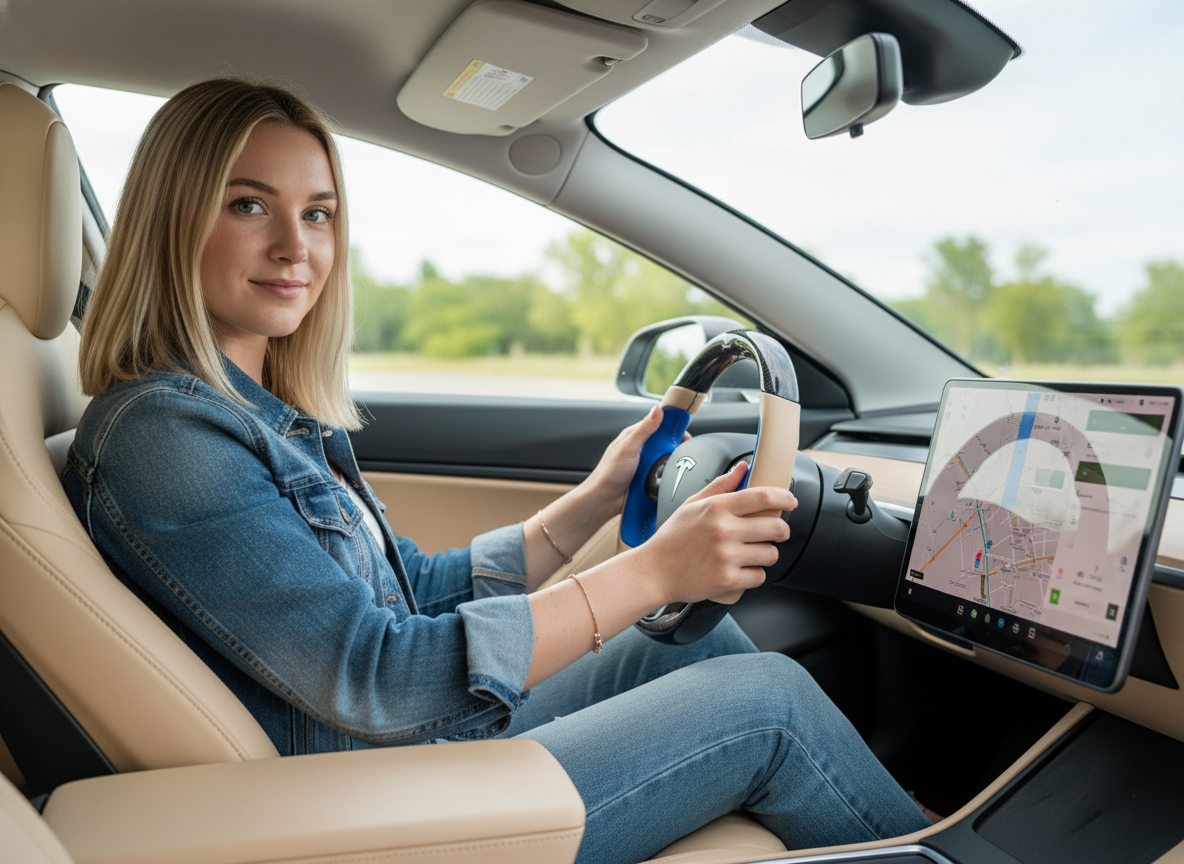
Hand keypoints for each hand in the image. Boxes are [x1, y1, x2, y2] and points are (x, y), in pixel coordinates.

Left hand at [582, 405, 690, 514]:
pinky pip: (664, 473)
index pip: (659, 424)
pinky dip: (668, 474)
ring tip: (677, 466)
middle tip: (684, 452)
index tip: (685, 432)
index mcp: (635, 436)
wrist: (605, 500)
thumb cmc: (609, 473)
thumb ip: (643, 429)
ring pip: (667, 458)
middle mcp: (642, 448)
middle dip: (675, 446)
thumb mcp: (627, 447)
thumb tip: (657, 410)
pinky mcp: (650, 477)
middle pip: (666, 442)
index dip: (673, 427)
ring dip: (672, 462)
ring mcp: (646, 463)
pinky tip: (671, 477)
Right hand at [631, 461, 797, 604]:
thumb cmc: (672, 539)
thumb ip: (720, 485)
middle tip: (775, 533)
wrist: (653, 572)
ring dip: (766, 554)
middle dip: (781, 530)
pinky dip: (754, 575)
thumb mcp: (691, 504)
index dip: (784, 498)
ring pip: (771, 553)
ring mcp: (727, 556)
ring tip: (751, 553)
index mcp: (716, 508)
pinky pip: (759, 576)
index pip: (762, 497)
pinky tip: (741, 570)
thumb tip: (743, 467)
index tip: (790, 501)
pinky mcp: (728, 580)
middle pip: (776, 527)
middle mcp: (724, 530)